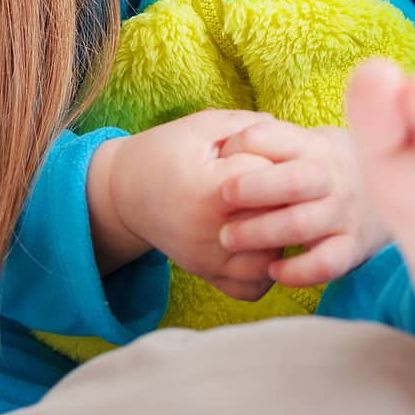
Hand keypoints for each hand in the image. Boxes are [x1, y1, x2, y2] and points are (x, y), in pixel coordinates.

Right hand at [88, 111, 282, 300]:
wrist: (125, 192)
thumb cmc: (166, 152)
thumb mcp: (202, 127)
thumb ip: (248, 126)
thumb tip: (289, 132)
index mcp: (210, 188)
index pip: (268, 179)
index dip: (279, 162)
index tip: (278, 153)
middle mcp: (209, 231)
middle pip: (274, 222)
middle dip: (287, 201)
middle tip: (290, 185)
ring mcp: (208, 259)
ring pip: (269, 262)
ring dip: (282, 239)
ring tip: (277, 214)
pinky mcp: (208, 274)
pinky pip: (251, 288)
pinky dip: (266, 271)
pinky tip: (265, 244)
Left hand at [215, 118, 389, 287]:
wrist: (389, 188)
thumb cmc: (324, 165)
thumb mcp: (306, 142)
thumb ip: (271, 140)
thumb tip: (223, 141)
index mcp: (315, 145)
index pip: (273, 136)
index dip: (241, 144)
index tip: (219, 157)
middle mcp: (333, 177)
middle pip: (291, 182)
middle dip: (250, 189)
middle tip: (220, 198)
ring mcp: (344, 213)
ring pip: (301, 225)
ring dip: (259, 233)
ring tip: (227, 238)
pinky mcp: (352, 247)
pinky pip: (326, 264)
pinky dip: (297, 271)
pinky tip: (271, 270)